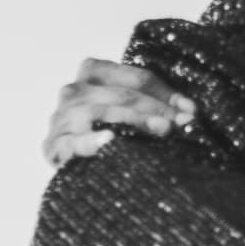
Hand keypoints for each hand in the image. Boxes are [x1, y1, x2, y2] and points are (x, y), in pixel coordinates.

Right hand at [43, 58, 192, 167]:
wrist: (83, 172)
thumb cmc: (115, 135)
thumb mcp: (137, 113)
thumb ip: (159, 106)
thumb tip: (190, 112)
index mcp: (93, 72)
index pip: (136, 78)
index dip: (166, 93)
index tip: (191, 111)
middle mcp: (73, 92)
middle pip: (121, 95)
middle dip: (156, 108)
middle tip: (180, 123)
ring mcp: (62, 118)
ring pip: (100, 113)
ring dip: (134, 120)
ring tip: (162, 130)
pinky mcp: (54, 146)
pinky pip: (71, 142)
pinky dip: (90, 141)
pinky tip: (110, 141)